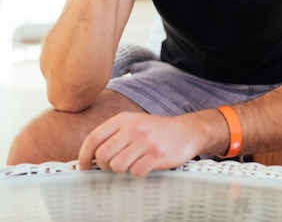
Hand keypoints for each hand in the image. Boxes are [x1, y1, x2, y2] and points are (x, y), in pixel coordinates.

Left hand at [78, 112, 198, 176]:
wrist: (186, 130)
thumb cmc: (155, 130)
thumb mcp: (133, 123)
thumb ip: (113, 135)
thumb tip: (89, 156)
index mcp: (123, 118)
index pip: (93, 138)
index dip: (84, 156)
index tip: (83, 168)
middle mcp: (133, 128)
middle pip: (102, 156)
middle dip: (104, 166)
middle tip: (113, 166)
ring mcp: (145, 141)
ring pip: (117, 166)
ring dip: (122, 170)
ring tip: (132, 163)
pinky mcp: (157, 155)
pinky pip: (136, 172)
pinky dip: (138, 173)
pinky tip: (145, 165)